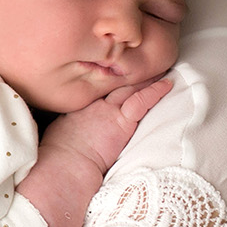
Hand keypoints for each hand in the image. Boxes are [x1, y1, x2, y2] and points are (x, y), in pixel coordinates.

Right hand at [16, 77, 171, 226]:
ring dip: (145, 77)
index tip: (119, 72)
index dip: (110, 79)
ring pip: (130, 87)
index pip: (98, 87)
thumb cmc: (59, 157)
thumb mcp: (60, 133)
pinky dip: (155, 91)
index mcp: (79, 106)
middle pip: (114, 82)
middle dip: (128, 72)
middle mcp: (93, 103)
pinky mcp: (122, 121)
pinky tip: (167, 84)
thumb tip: (71, 129)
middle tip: (141, 62)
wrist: (65, 164)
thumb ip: (69, 125)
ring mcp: (107, 110)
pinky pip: (142, 100)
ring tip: (160, 67)